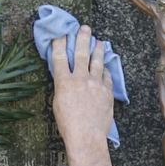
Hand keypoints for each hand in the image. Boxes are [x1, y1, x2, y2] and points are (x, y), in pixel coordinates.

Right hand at [50, 26, 114, 154]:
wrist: (86, 137)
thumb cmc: (68, 125)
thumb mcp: (58, 104)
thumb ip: (62, 87)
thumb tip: (66, 78)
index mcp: (64, 82)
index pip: (59, 57)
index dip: (59, 43)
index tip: (61, 32)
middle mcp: (80, 79)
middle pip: (81, 53)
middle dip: (82, 38)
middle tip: (84, 28)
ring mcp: (95, 84)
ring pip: (97, 62)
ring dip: (98, 50)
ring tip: (98, 42)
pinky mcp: (107, 91)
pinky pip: (107, 77)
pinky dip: (106, 70)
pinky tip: (106, 67)